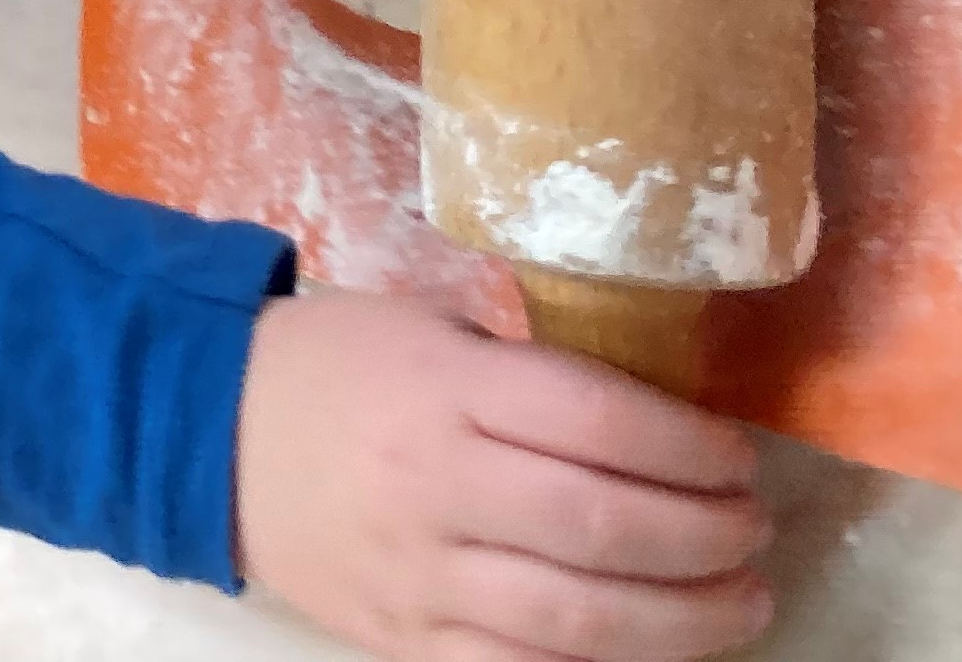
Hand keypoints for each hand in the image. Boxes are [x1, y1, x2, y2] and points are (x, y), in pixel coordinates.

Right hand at [236, 289, 773, 660]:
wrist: (207, 433)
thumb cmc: (336, 363)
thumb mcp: (431, 332)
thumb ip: (531, 375)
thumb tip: (661, 421)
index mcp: (445, 391)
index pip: (599, 423)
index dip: (692, 448)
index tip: (737, 455)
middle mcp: (435, 486)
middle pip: (603, 529)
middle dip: (708, 538)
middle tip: (754, 530)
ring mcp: (418, 578)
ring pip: (578, 620)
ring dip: (687, 622)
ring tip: (742, 603)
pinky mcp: (403, 643)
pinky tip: (653, 653)